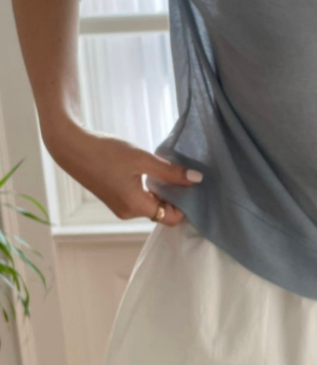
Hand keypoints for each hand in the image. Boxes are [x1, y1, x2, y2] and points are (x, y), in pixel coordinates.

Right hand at [45, 123, 200, 225]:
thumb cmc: (106, 152)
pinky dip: (149, 189)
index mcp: (136, 207)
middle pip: (162, 212)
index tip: (192, 185)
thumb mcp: (142, 159)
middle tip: (183, 175)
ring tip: (168, 171)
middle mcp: (128, 213)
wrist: (71, 147)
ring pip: (151, 205)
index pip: (171, 218)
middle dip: (175, 197)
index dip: (185, 205)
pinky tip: (151, 171)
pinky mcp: (114, 198)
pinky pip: (140, 199)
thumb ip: (171, 172)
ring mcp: (120, 207)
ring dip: (162, 191)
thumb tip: (197, 179)